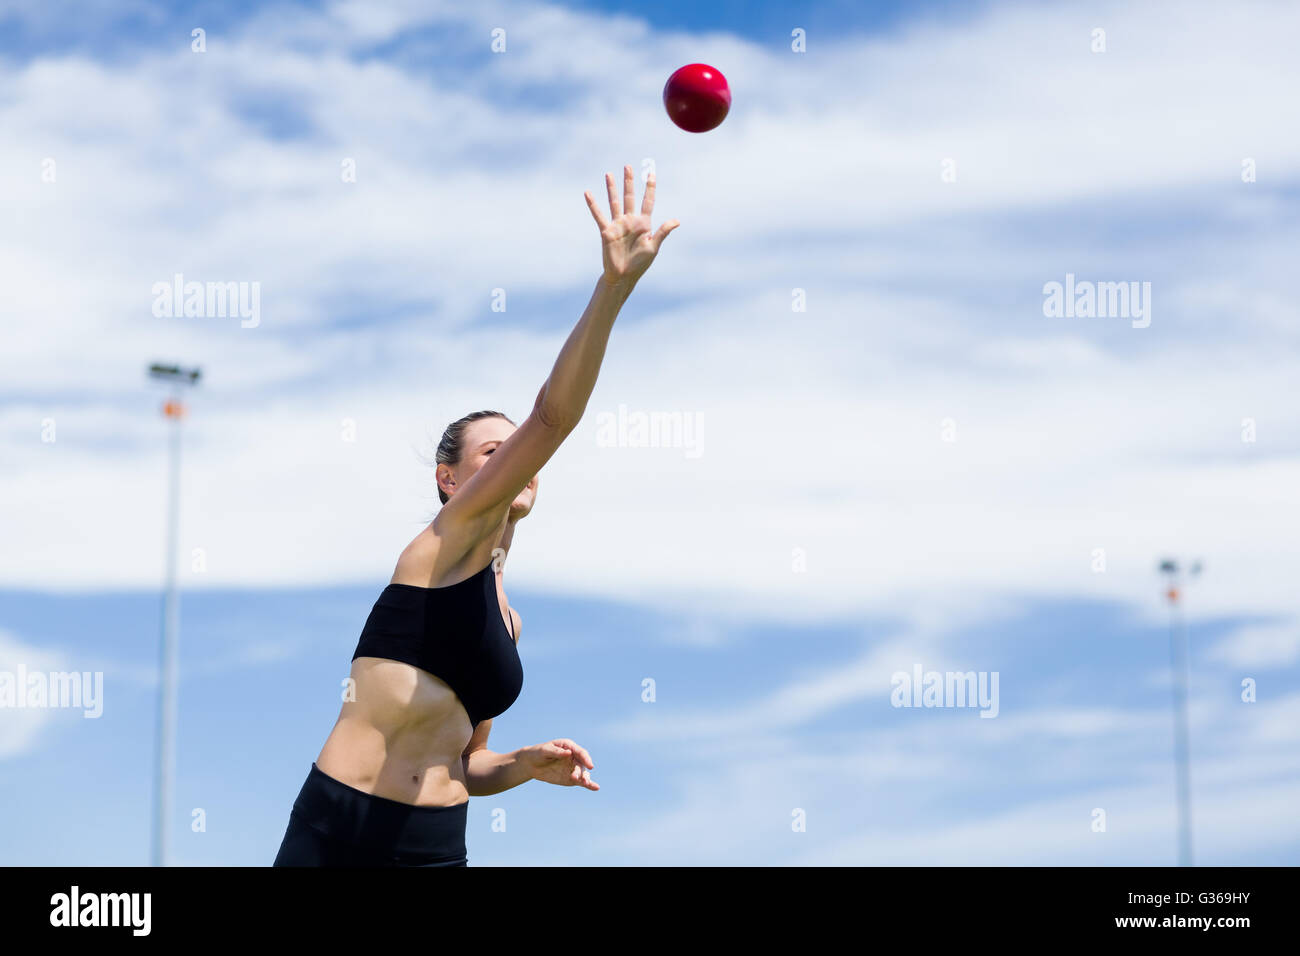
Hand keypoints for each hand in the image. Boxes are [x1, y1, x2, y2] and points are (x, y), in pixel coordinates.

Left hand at [520, 738, 598, 790]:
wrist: (531, 764)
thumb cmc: (538, 753)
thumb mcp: (545, 751)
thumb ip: (557, 752)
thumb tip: (569, 753)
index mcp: (569, 747)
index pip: (581, 753)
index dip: (586, 759)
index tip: (590, 766)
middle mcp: (574, 757)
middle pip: (583, 764)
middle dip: (582, 771)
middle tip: (577, 778)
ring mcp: (573, 768)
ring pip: (583, 773)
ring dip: (585, 778)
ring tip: (585, 783)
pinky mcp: (570, 778)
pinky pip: (580, 781)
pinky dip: (588, 784)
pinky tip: (596, 788)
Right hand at [584, 165, 678, 286]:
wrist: (623, 276)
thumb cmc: (640, 264)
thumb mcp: (654, 247)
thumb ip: (663, 232)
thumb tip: (677, 221)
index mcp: (644, 224)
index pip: (648, 201)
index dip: (649, 187)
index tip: (651, 173)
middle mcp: (630, 221)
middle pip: (630, 197)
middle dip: (629, 182)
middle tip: (628, 166)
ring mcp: (618, 225)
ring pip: (615, 202)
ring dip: (612, 188)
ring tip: (609, 174)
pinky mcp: (606, 231)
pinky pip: (599, 215)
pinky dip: (593, 205)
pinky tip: (588, 193)